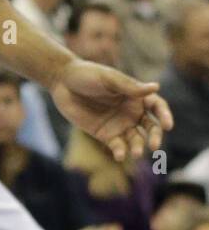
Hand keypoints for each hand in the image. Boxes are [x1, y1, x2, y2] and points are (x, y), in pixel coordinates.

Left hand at [49, 59, 172, 161]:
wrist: (61, 82)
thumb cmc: (86, 74)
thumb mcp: (108, 78)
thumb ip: (129, 86)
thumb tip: (156, 87)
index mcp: (136, 96)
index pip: (157, 107)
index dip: (165, 116)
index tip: (168, 125)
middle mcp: (131, 111)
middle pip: (151, 127)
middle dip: (155, 137)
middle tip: (154, 146)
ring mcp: (119, 124)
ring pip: (136, 139)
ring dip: (138, 147)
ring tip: (135, 153)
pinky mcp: (104, 134)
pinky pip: (117, 146)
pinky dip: (121, 152)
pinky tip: (119, 155)